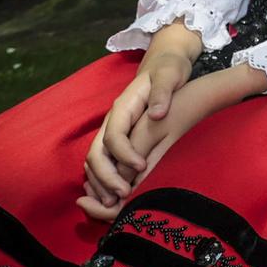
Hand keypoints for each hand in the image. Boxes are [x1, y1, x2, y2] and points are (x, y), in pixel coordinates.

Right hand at [83, 24, 200, 210]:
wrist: (163, 63)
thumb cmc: (168, 69)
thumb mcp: (170, 74)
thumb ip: (162, 92)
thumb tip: (156, 114)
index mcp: (123, 106)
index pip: (114, 136)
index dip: (124, 154)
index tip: (142, 167)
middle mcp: (113, 120)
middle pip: (97, 153)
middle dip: (106, 177)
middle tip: (124, 195)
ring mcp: (113, 130)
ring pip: (96, 160)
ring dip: (102, 183)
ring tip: (116, 202)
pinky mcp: (118, 137)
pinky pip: (104, 161)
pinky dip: (105, 179)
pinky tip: (114, 194)